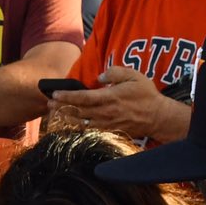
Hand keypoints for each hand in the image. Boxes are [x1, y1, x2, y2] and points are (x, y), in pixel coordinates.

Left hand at [51, 65, 185, 140]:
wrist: (157, 117)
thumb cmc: (145, 94)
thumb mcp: (134, 76)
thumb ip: (115, 73)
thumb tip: (100, 77)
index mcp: (110, 98)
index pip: (83, 98)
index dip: (67, 97)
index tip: (54, 94)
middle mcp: (105, 113)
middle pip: (78, 111)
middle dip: (61, 108)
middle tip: (48, 105)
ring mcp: (106, 124)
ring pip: (81, 123)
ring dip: (66, 119)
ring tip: (54, 114)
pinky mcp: (109, 132)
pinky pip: (89, 131)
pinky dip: (76, 128)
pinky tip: (69, 125)